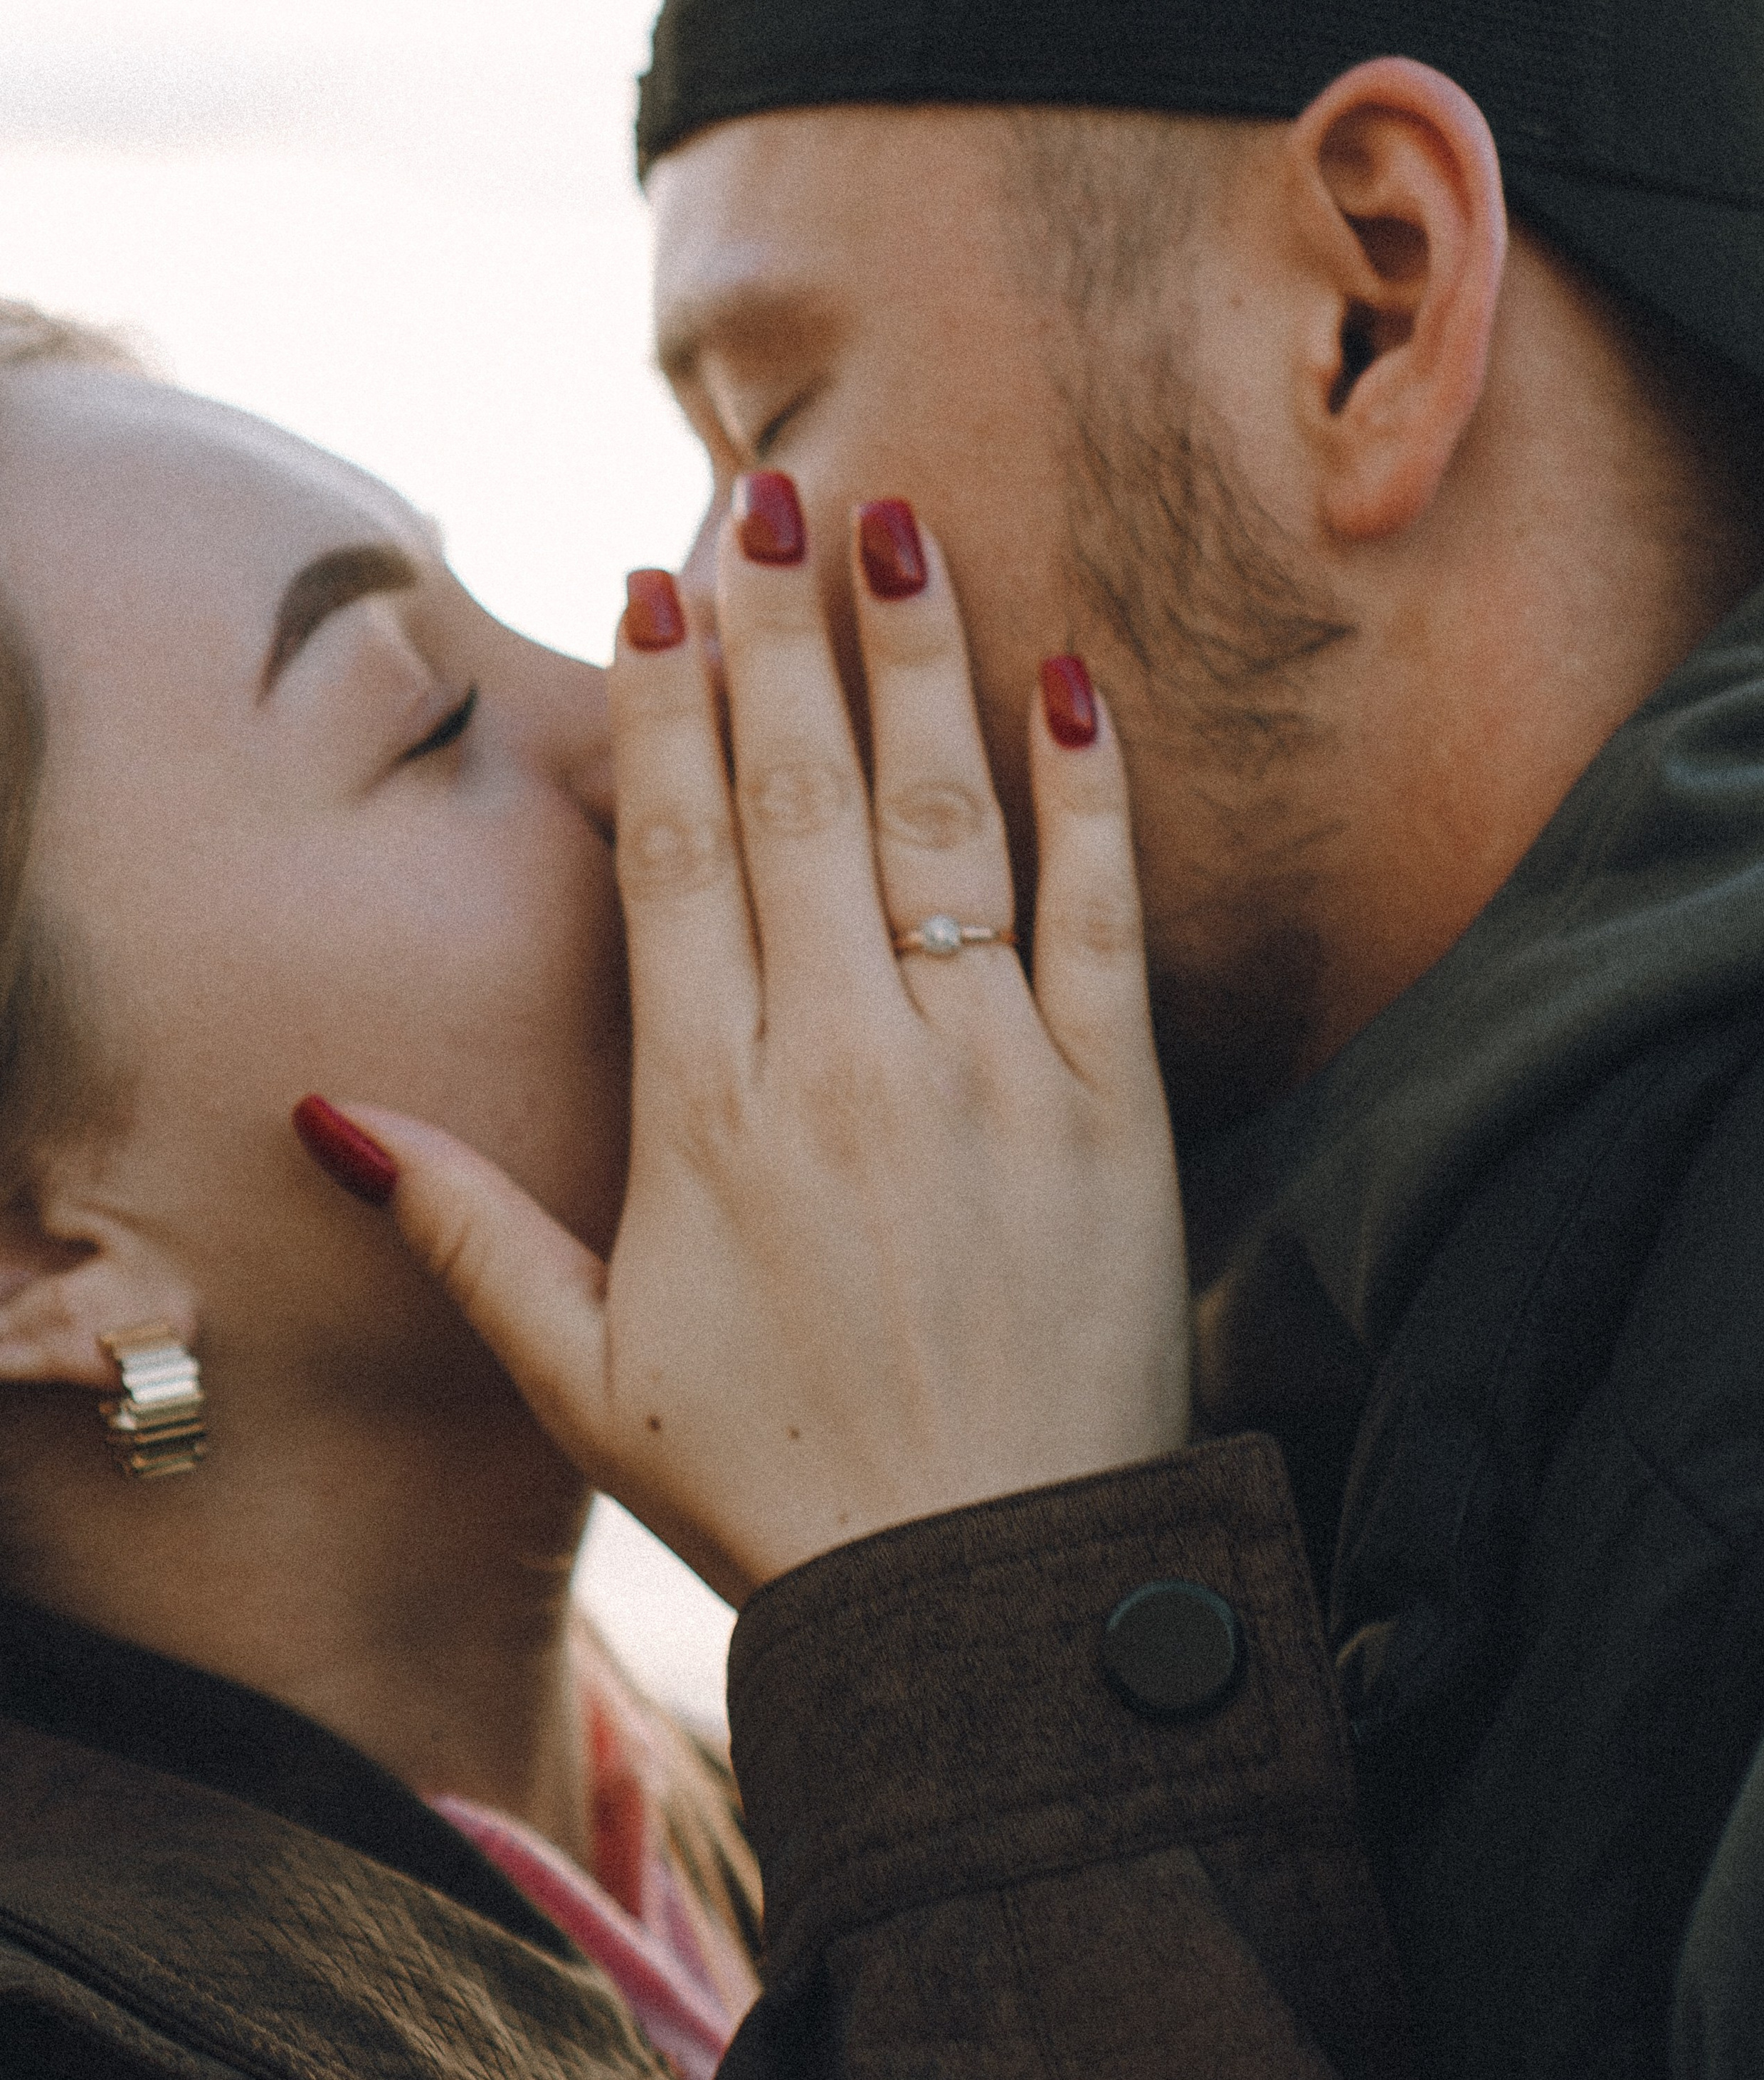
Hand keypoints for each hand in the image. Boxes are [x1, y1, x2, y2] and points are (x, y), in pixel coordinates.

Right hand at [306, 489, 1189, 1601]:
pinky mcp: (1114, 1109)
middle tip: (769, 487)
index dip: (664, 702)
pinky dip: (1085, 787)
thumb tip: (334, 1117)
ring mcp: (989, 1076)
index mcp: (709, 1117)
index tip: (655, 578)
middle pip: (797, 797)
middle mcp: (844, 1066)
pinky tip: (1066, 671)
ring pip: (940, 820)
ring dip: (915, 659)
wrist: (985, 1592)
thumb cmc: (780, 1488)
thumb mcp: (586, 1376)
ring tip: (893, 524)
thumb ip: (465, 1229)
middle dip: (779, 628)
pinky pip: (1101, 912)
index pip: (675, 856)